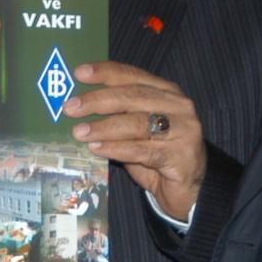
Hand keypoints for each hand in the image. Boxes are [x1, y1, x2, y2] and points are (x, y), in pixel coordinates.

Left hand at [65, 62, 205, 222]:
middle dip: (98, 100)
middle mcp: (178, 105)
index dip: (105, 73)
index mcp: (167, 91)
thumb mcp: (137, 130)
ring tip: (80, 132)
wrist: (190, 188)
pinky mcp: (181, 155)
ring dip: (104, 127)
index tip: (79, 73)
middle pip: (133, 96)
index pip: (133, 75)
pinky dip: (116, 148)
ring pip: (137, 123)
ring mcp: (184, 129)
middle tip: (71, 107)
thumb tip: (79, 108)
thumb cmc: (158, 155)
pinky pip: (142, 150)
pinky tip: (97, 149)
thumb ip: (117, 115)